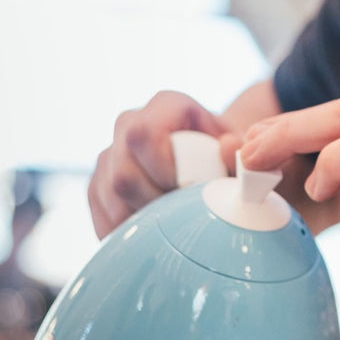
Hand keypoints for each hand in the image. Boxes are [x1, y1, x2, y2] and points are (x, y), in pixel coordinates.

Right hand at [87, 91, 238, 238]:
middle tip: (186, 216)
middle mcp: (130, 124)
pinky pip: (104, 217)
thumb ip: (239, 153)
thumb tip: (228, 147)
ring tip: (177, 224)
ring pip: (110, 200)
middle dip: (156, 204)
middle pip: (122, 174)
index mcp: (166, 105)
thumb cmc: (228, 159)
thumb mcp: (241, 154)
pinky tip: (157, 235)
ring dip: (144, 221)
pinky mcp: (98, 186)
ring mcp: (110, 156)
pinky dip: (130, 234)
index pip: (144, 135)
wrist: (213, 165)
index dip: (164, 170)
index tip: (189, 191)